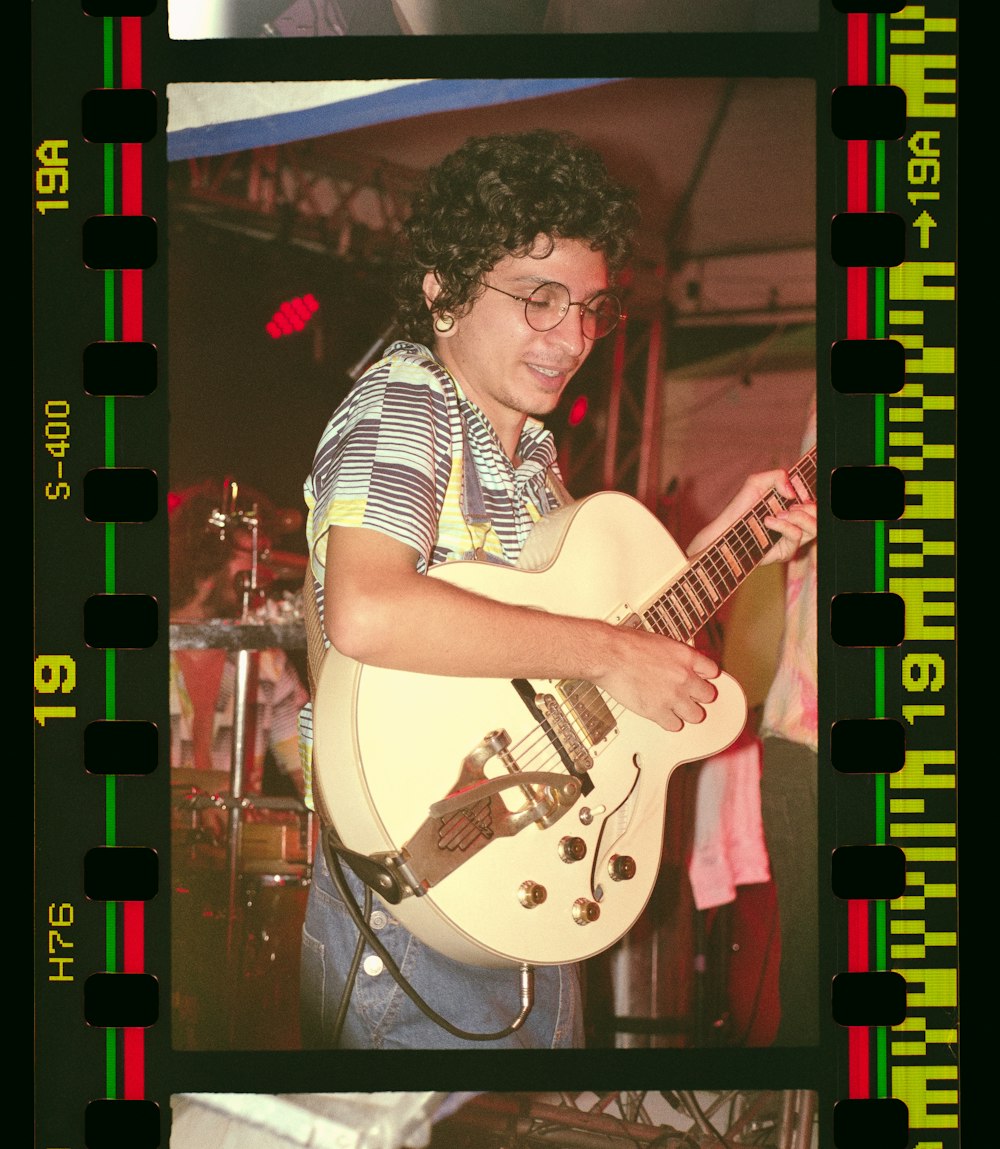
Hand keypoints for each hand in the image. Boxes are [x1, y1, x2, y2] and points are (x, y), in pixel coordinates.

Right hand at [597, 628, 719, 732]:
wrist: (609, 655)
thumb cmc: (626, 645)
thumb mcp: (658, 641)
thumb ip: (672, 655)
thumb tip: (673, 662)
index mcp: (685, 656)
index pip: (712, 671)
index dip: (706, 677)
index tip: (702, 679)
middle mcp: (683, 677)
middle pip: (708, 695)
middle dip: (699, 696)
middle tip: (691, 696)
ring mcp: (672, 696)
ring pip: (696, 715)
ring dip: (688, 713)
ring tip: (680, 710)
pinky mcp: (658, 712)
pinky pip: (675, 725)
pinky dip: (670, 723)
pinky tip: (664, 717)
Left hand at [690, 468, 816, 566]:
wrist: (725, 529)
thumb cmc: (741, 506)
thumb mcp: (757, 482)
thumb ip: (778, 476)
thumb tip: (793, 493)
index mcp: (793, 506)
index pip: (814, 501)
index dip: (810, 493)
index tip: (800, 490)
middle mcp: (796, 522)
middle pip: (820, 514)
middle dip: (809, 506)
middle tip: (790, 504)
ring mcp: (792, 538)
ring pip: (814, 526)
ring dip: (799, 517)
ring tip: (779, 513)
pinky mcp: (786, 551)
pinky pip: (797, 536)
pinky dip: (784, 526)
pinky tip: (768, 521)